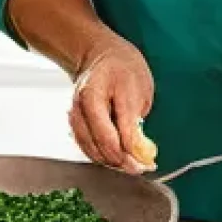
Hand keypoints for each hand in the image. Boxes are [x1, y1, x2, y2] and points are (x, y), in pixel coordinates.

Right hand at [69, 37, 156, 174]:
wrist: (100, 55)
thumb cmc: (123, 68)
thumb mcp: (139, 89)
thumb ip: (136, 121)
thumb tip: (139, 152)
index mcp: (96, 91)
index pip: (114, 132)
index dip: (132, 153)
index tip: (147, 163)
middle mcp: (80, 105)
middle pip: (100, 144)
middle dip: (122, 161)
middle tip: (142, 167)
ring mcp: (74, 115)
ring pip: (91, 150)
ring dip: (112, 162)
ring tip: (132, 164)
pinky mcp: (73, 123)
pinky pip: (86, 147)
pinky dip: (102, 156)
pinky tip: (118, 156)